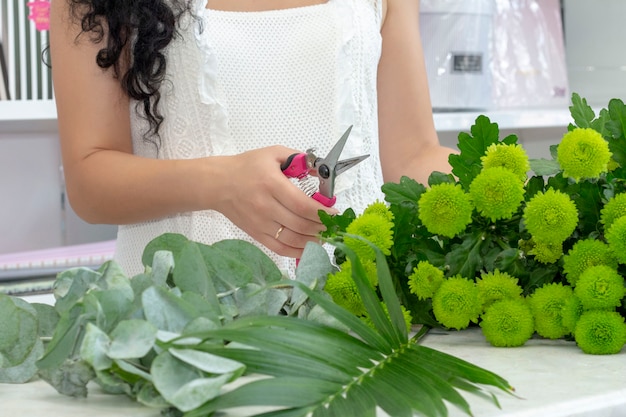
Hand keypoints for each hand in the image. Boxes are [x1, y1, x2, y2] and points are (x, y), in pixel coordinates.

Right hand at [212, 146, 337, 258]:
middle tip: (333, 225)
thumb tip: (320, 171)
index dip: (322, 213)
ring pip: (293, 239)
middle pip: (300, 224)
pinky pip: (280, 248)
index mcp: (272, 184)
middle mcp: (266, 206)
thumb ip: (299, 159)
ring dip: (313, 240)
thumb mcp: (273, 154)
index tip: (335, 213)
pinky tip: (309, 246)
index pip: (302, 205)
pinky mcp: (256, 234)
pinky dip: (297, 251)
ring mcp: (260, 224)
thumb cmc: (247, 167)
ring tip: (325, 235)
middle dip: (322, 227)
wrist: (217, 183)